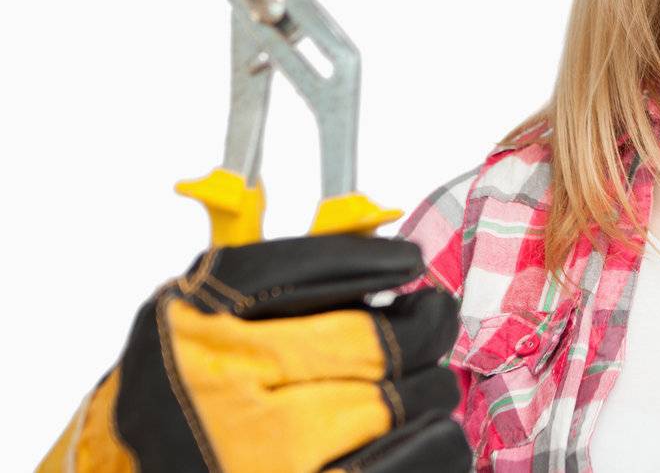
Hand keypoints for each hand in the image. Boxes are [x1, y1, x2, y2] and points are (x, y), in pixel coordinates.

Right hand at [38, 234, 470, 472]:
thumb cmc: (182, 401)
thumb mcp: (201, 327)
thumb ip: (276, 285)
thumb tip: (376, 250)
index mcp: (194, 329)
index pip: (302, 271)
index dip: (372, 262)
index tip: (409, 261)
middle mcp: (221, 391)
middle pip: (369, 343)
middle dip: (420, 328)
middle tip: (434, 320)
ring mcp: (257, 458)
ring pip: (392, 406)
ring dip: (427, 390)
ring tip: (428, 383)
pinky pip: (399, 463)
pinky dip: (431, 443)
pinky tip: (431, 430)